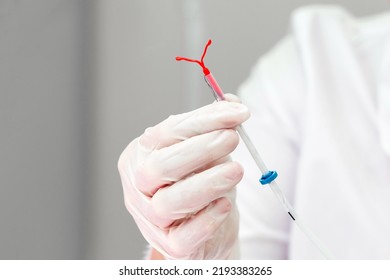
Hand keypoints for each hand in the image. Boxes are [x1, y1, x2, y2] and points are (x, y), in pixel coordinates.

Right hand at [118, 95, 249, 258]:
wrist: (202, 228)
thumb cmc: (199, 183)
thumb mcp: (205, 152)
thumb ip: (214, 127)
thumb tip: (232, 102)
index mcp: (141, 156)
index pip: (167, 133)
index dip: (203, 120)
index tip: (238, 112)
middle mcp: (139, 186)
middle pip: (160, 167)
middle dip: (200, 149)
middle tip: (232, 138)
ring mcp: (150, 219)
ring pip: (169, 203)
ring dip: (207, 183)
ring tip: (237, 170)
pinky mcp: (169, 246)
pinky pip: (184, 236)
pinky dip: (207, 219)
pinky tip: (224, 205)